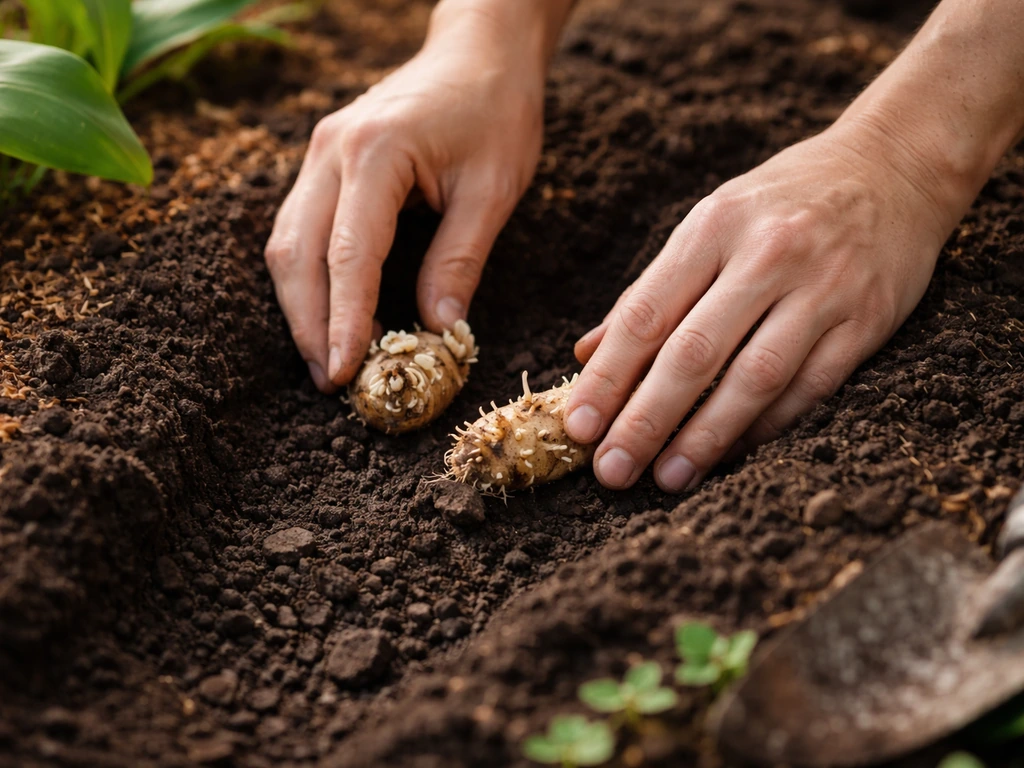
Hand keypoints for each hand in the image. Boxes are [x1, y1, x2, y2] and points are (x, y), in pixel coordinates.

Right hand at [264, 4, 549, 391]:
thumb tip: (438, 330)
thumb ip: (460, 259)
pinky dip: (308, 276)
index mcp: (376, 153)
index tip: (348, 372)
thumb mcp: (493, 189)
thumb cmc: (496, 112)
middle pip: (297, 253)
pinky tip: (327, 312)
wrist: (479, 51)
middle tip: (330, 380)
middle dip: (309, 323)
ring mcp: (320, 153)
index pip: (349, 254)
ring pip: (287, 243)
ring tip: (326, 358)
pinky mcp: (324, 162)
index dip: (345, 320)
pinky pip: (299, 227)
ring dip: (301, 305)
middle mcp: (331, 151)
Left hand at [565, 123, 961, 491]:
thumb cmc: (782, 201)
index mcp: (712, 227)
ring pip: (754, 378)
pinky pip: (809, 388)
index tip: (577, 426)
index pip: (646, 314)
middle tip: (611, 470)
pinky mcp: (867, 321)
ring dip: (705, 437)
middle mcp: (766, 255)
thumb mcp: (710, 222)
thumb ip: (652, 290)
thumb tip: (587, 353)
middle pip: (694, 353)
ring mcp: (822, 289)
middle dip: (645, 419)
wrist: (895, 165)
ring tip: (666, 477)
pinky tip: (729, 455)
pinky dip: (765, 427)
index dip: (607, 377)